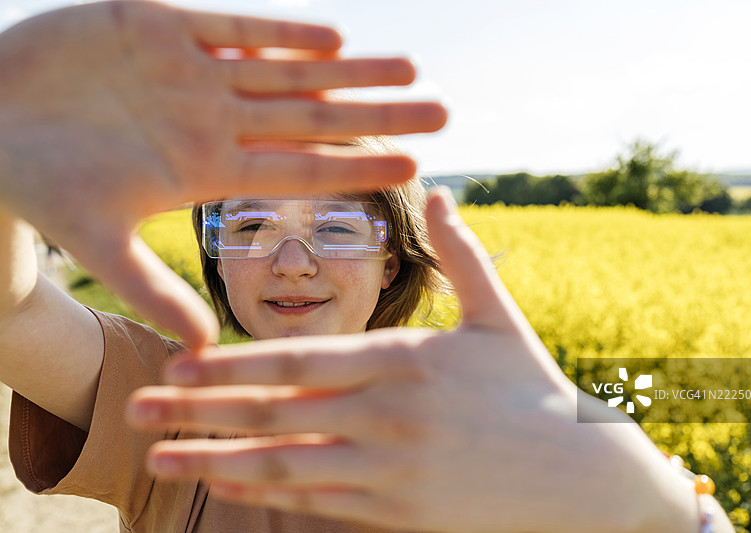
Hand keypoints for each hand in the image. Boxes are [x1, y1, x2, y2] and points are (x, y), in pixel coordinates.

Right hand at [0, 0, 445, 346]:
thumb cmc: (38, 182)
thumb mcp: (94, 239)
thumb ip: (151, 287)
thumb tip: (203, 346)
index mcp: (208, 170)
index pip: (301, 171)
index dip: (356, 167)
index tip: (414, 169)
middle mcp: (214, 120)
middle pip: (315, 118)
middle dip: (379, 113)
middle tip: (444, 110)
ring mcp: (194, 73)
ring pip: (290, 70)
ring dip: (350, 70)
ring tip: (410, 66)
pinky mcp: (161, 25)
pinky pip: (233, 26)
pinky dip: (279, 33)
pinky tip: (332, 39)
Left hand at [128, 189, 700, 532]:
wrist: (583, 479)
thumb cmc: (536, 390)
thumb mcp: (499, 316)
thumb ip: (461, 255)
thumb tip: (442, 192)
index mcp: (406, 361)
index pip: (298, 363)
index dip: (231, 365)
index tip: (179, 362)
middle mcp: (388, 416)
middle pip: (273, 414)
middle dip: (197, 410)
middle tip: (138, 406)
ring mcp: (391, 471)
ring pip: (283, 466)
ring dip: (214, 461)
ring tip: (159, 456)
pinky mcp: (399, 514)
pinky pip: (317, 504)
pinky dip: (266, 495)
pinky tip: (228, 486)